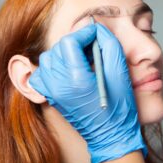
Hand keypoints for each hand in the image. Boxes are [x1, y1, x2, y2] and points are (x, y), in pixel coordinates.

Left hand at [29, 23, 146, 162]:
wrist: (110, 133)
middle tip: (92, 47)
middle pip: (58, 48)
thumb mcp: (120, 71)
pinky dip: (53, 66)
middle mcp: (58, 85)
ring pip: (48, 58)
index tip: (96, 34)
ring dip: (64, 52)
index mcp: (77, 80)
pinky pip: (42, 73)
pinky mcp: (51, 97)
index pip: (69, 42)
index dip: (84, 33)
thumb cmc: (119, 106)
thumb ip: (109, 44)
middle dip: (76, 42)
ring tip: (81, 58)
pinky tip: (68, 69)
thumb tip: (97, 29)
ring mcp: (52, 92)